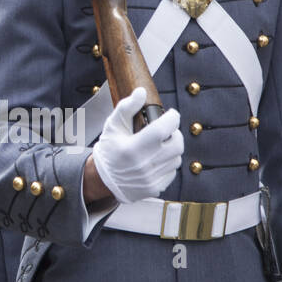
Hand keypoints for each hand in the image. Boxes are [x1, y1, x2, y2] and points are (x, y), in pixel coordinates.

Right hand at [90, 87, 182, 203]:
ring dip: (171, 149)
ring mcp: (151, 179)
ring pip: (176, 158)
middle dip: (175, 133)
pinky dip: (167, 163)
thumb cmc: (109, 150)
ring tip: (159, 146)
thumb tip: (141, 92)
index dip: (172, 117)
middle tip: (166, 130)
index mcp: (133, 148)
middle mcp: (143, 165)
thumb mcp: (113, 125)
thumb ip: (127, 107)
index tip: (170, 114)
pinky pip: (172, 172)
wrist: (103, 179)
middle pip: (177, 144)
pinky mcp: (155, 188)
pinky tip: (156, 160)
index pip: (164, 128)